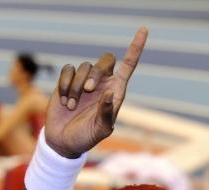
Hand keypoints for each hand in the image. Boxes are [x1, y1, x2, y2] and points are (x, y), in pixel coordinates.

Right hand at [44, 28, 147, 157]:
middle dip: (96, 73)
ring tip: (72, 106)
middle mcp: (103, 84)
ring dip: (77, 86)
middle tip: (88, 90)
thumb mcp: (100, 131)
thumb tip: (108, 94)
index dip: (136, 48)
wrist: (64, 141)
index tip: (144, 30)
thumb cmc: (86, 137)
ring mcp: (85, 81)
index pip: (128, 66)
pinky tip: (65, 101)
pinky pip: (68, 69)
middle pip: (105, 61)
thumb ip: (106, 114)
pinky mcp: (68, 81)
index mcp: (116, 92)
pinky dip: (66, 84)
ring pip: (84, 67)